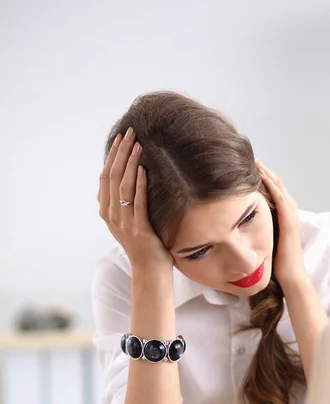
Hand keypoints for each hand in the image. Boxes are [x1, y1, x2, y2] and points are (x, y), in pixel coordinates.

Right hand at [97, 128, 173, 272]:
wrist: (149, 271)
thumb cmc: (142, 245)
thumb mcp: (125, 221)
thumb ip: (118, 202)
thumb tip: (111, 178)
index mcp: (106, 211)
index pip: (106, 176)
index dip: (112, 155)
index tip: (120, 137)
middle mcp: (111, 215)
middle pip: (113, 177)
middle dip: (121, 152)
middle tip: (130, 132)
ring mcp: (124, 223)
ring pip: (123, 186)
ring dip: (130, 163)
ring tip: (138, 144)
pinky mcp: (139, 229)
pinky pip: (138, 203)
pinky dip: (140, 184)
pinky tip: (144, 169)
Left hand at [255, 159, 307, 288]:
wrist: (292, 279)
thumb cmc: (278, 266)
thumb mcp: (264, 244)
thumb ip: (257, 234)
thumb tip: (240, 230)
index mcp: (284, 218)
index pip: (275, 193)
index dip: (264, 180)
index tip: (251, 170)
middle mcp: (290, 215)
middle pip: (278, 186)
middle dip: (265, 172)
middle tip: (253, 159)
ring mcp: (291, 218)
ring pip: (280, 189)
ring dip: (269, 175)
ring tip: (257, 162)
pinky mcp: (290, 224)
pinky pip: (282, 200)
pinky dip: (273, 187)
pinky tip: (264, 177)